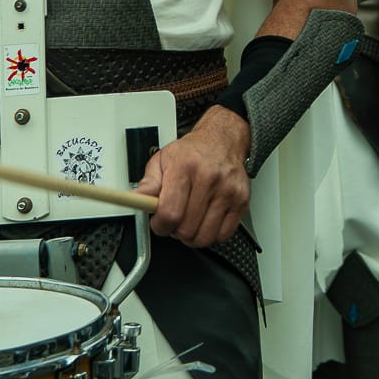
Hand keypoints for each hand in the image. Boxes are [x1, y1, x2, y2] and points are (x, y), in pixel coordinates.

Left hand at [135, 105, 252, 249]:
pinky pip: (224, 235)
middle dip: (175, 231)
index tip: (159, 223)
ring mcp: (228, 190)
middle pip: (187, 229)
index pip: (170, 213)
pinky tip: (206, 221)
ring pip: (205, 236)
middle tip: (175, 219)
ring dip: (193, 236)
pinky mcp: (241, 200)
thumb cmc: (192, 152)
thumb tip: (136, 200)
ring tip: (189, 221)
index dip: (160, 226)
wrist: (222, 141)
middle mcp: (209, 177)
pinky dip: (212, 235)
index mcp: (185, 167)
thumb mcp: (162, 160)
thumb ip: (148, 183)